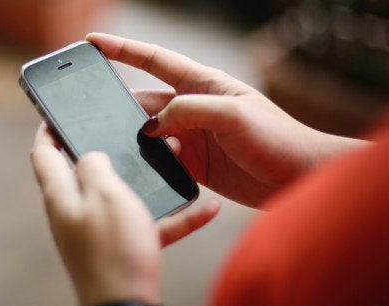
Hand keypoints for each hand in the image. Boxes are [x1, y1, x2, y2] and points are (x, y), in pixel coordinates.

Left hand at [31, 124, 218, 305]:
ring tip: (178, 161)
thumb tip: (89, 155)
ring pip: (125, 196)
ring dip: (151, 180)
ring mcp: (100, 231)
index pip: (44, 153)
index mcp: (63, 195)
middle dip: (110, 149)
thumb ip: (93, 165)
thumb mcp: (104, 195)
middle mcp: (77, 212)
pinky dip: (175, 217)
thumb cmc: (112, 251)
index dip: (48, 129)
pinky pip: (150, 224)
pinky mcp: (123, 248)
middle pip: (88, 172)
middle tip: (132, 132)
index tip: (58, 113)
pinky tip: (206, 209)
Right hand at [88, 33, 367, 206]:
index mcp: (203, 84)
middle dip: (117, 105)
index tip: (93, 43)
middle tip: (88, 113)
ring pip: (149, 133)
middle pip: (144, 101)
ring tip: (111, 147)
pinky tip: (137, 169)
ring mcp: (192, 136)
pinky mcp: (195, 163)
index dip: (122, 50)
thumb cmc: (278, 139)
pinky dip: (148, 163)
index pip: (154, 60)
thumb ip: (189, 111)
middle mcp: (193, 107)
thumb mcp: (234, 115)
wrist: (299, 178)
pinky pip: (161, 159)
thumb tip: (151, 125)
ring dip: (132, 139)